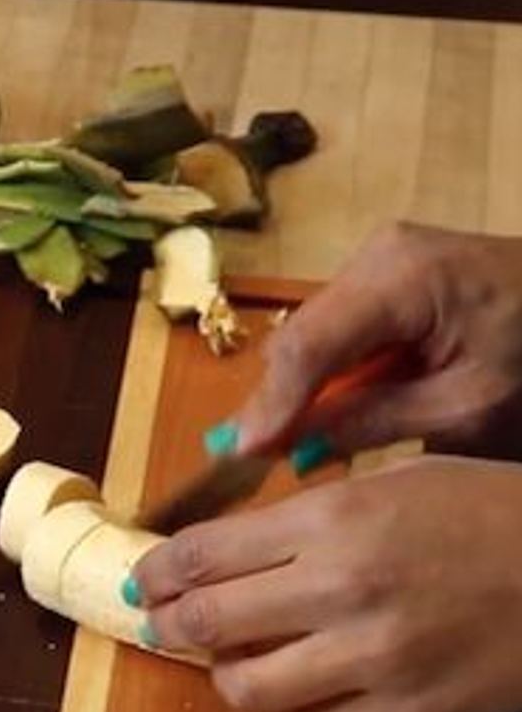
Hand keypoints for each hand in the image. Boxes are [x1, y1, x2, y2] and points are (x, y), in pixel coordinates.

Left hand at [132, 456, 521, 711]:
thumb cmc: (486, 512)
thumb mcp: (392, 481)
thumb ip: (306, 512)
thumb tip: (228, 541)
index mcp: (332, 519)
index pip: (204, 553)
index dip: (160, 570)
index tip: (146, 579)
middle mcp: (341, 588)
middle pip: (209, 622)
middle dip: (167, 624)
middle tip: (159, 623)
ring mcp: (374, 658)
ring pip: (248, 690)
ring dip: (225, 677)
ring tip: (232, 661)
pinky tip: (303, 693)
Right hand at [233, 222, 521, 459]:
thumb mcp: (470, 406)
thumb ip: (375, 421)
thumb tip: (292, 449)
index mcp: (403, 278)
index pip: (310, 345)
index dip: (271, 402)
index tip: (241, 453)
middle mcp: (377, 253)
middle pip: (303, 335)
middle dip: (282, 397)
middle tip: (263, 457)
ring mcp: (378, 257)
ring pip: (313, 332)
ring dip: (305, 386)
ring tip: (300, 441)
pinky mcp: (384, 271)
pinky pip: (338, 327)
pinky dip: (332, 370)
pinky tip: (336, 407)